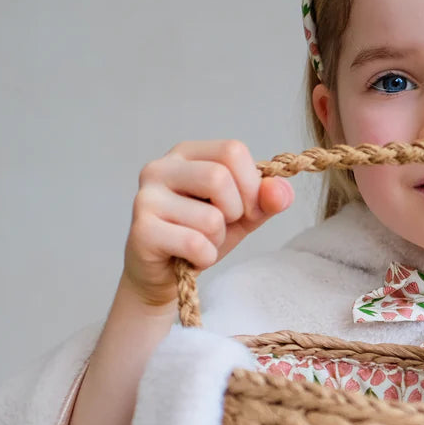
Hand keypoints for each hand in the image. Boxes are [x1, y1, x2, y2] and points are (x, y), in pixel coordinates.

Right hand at [123, 139, 292, 307]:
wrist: (164, 273)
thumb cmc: (201, 235)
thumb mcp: (242, 214)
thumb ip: (266, 200)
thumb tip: (281, 192)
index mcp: (186, 154)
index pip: (232, 150)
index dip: (252, 184)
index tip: (246, 208)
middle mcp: (160, 168)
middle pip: (219, 178)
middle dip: (236, 212)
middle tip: (222, 227)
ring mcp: (146, 198)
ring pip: (210, 218)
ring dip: (217, 239)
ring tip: (200, 242)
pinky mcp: (142, 231)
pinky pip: (195, 244)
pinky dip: (205, 258)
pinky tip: (190, 257)